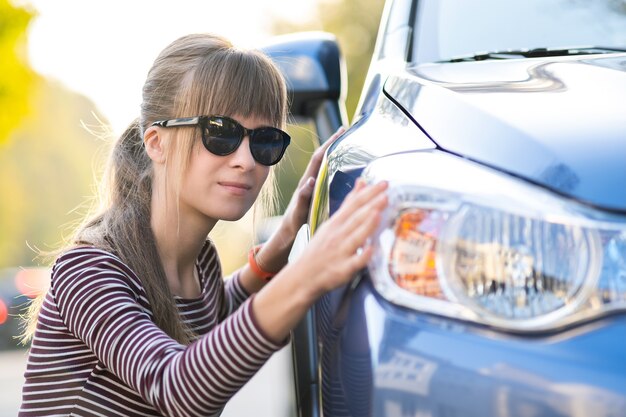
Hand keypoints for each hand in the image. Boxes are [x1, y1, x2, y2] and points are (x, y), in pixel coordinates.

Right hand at [254, 127, 345, 273]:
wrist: (287, 232)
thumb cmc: (305, 215)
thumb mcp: (319, 199)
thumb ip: (326, 187)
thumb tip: (343, 180)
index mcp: (313, 181)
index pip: (323, 158)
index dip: (332, 143)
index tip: (343, 128)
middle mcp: (306, 183)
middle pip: (317, 160)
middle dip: (328, 144)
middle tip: (339, 130)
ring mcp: (301, 194)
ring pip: (309, 174)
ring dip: (318, 162)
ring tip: (327, 149)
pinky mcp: (297, 207)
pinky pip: (301, 196)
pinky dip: (305, 189)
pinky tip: (310, 182)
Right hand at [297, 178, 388, 296]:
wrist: (302, 276)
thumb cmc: (320, 249)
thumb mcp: (331, 223)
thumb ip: (348, 204)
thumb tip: (362, 182)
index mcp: (336, 223)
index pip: (354, 204)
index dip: (369, 193)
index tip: (384, 183)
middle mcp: (338, 235)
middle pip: (356, 218)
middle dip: (371, 205)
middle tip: (386, 192)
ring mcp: (340, 252)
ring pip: (356, 237)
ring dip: (367, 225)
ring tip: (378, 213)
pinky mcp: (342, 270)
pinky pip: (354, 262)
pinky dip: (362, 256)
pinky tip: (371, 249)